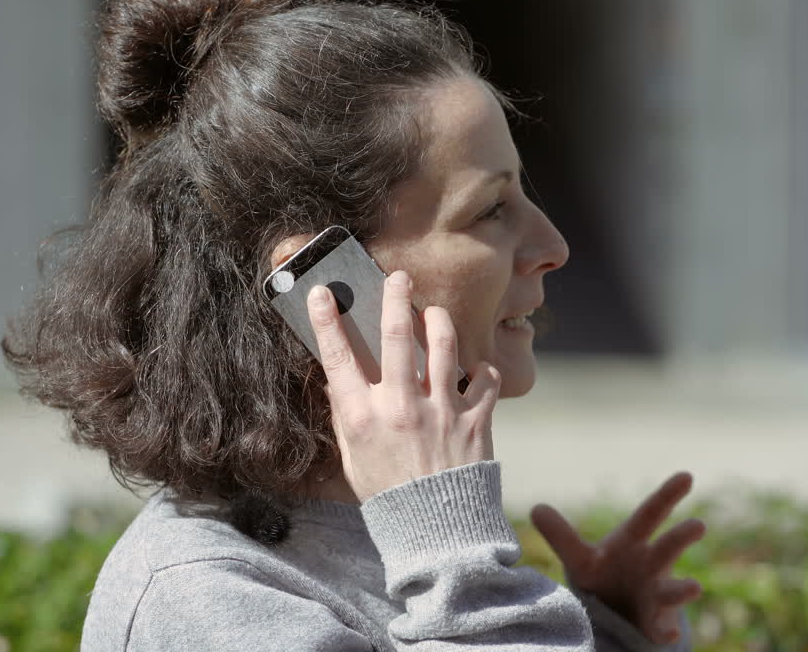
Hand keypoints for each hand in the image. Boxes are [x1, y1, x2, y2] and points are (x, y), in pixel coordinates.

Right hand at [306, 270, 500, 501]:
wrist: (436, 530)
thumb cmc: (388, 494)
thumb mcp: (354, 457)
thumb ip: (348, 416)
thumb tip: (338, 380)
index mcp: (364, 417)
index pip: (338, 356)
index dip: (326, 320)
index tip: (323, 292)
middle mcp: (400, 407)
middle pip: (395, 334)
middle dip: (395, 296)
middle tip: (398, 277)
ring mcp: (440, 410)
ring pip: (443, 342)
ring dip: (437, 320)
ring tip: (433, 314)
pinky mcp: (474, 419)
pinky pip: (484, 378)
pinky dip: (481, 370)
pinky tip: (474, 370)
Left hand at [530, 473, 705, 644]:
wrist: (615, 613)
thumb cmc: (604, 574)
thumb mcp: (580, 557)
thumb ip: (561, 536)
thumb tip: (536, 508)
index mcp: (634, 542)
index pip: (650, 514)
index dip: (667, 495)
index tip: (687, 475)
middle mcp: (651, 564)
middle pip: (668, 548)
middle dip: (682, 537)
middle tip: (698, 525)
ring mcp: (657, 595)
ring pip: (673, 591)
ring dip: (683, 589)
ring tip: (694, 587)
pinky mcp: (655, 624)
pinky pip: (662, 629)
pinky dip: (665, 632)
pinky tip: (669, 635)